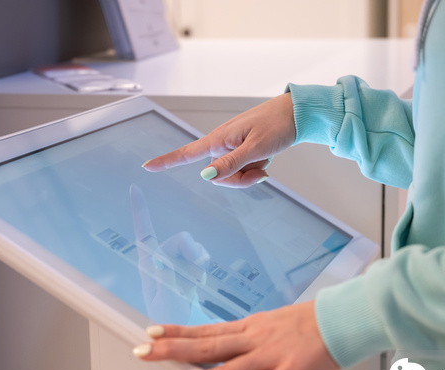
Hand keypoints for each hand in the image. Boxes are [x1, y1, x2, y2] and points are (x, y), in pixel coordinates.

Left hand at [130, 184, 211, 323]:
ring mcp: (176, 260)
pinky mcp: (189, 264)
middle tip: (198, 271)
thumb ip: (166, 282)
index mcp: (148, 265)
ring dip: (198, 263)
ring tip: (194, 284)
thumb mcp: (166, 303)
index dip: (140, 211)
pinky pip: (202, 255)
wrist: (183, 327)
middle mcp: (161, 258)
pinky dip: (203, 266)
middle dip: (192, 251)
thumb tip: (162, 262)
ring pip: (194, 247)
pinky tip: (198, 281)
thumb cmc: (169, 319)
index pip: (144, 234)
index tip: (135, 188)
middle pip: (180, 239)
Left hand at [133, 300, 340, 369]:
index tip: (153, 332)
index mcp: (251, 328)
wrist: (343, 317)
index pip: (206, 331)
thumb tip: (232, 351)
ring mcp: (270, 355)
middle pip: (206, 346)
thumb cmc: (313, 322)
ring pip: (226, 369)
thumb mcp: (275, 325)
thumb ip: (253, 340)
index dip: (177, 332)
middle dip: (172, 351)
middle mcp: (254, 339)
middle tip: (143, 352)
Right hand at [142, 93, 295, 187]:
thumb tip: (206, 176)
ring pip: (231, 175)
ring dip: (250, 173)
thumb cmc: (278, 124)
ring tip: (266, 159)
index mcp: (220, 139)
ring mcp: (232, 147)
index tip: (147, 166)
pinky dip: (255, 167)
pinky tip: (267, 157)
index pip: (187, 153)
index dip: (166, 161)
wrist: (297, 113)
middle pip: (217, 176)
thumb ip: (230, 164)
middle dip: (239, 179)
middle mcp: (222, 143)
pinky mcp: (241, 149)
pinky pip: (242, 169)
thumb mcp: (255, 148)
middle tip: (262, 172)